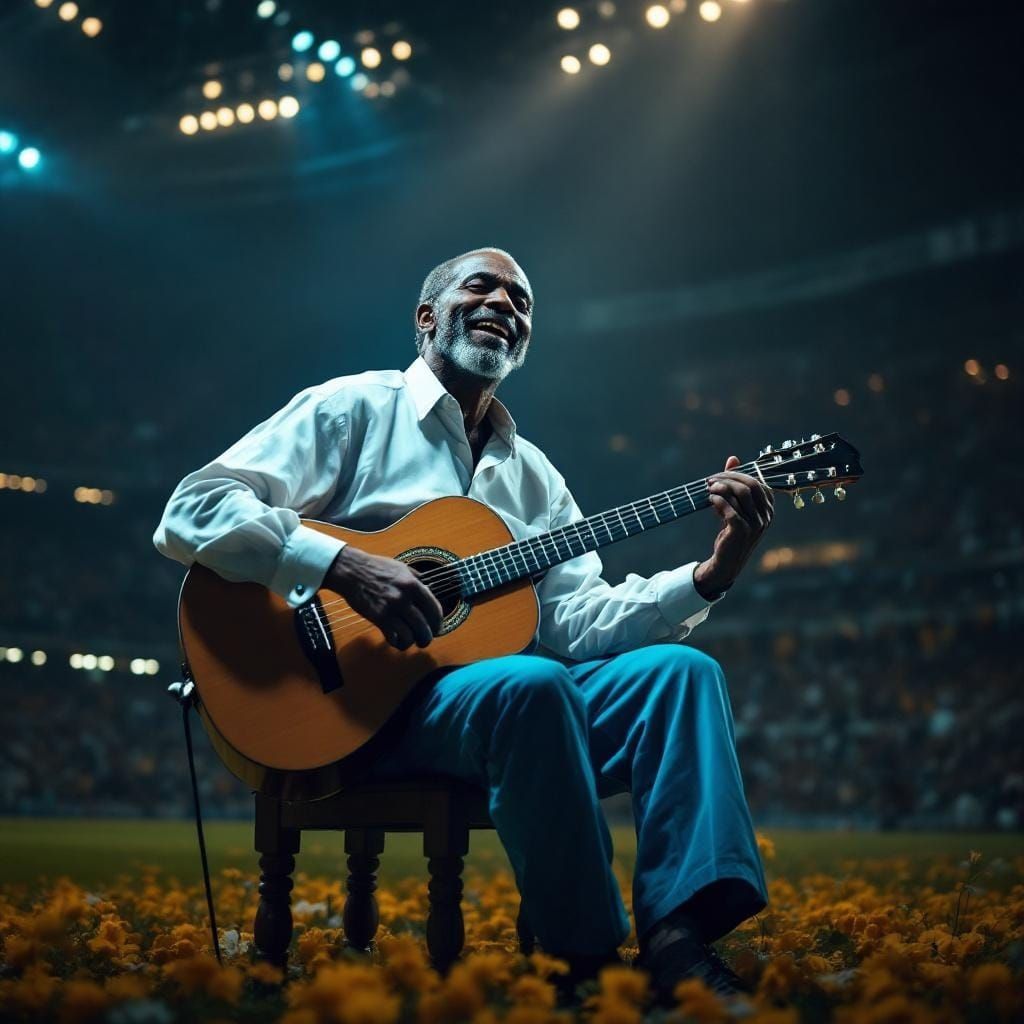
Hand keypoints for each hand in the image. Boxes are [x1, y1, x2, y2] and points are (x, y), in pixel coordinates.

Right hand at [324, 546, 443, 650]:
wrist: (352, 570)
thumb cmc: (376, 567)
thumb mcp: (402, 568)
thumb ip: (417, 579)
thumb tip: (430, 591)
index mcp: (413, 584)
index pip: (434, 609)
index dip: (438, 622)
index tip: (436, 627)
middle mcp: (404, 597)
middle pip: (424, 626)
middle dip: (427, 637)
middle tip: (425, 640)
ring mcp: (391, 609)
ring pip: (410, 635)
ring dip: (412, 642)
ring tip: (410, 641)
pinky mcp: (378, 618)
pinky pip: (394, 637)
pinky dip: (397, 643)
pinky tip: (396, 640)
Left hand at [694, 455, 774, 599]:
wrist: (726, 563)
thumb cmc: (730, 532)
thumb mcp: (735, 507)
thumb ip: (734, 484)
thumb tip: (733, 458)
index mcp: (768, 510)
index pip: (758, 482)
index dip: (739, 475)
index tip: (721, 475)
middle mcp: (766, 516)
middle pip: (750, 485)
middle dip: (728, 478)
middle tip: (711, 479)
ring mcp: (755, 524)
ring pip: (739, 494)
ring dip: (721, 487)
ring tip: (708, 488)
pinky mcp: (741, 530)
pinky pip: (729, 508)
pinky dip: (718, 500)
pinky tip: (710, 499)